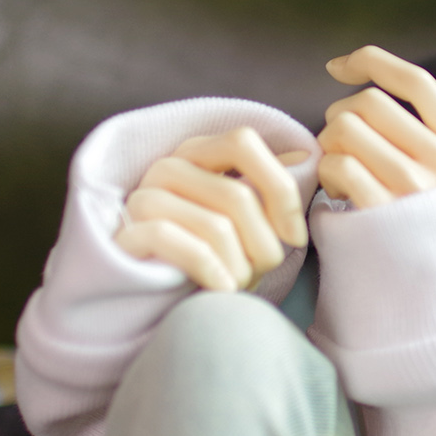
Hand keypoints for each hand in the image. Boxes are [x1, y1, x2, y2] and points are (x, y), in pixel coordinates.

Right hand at [114, 128, 310, 291]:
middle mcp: (168, 166)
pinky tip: (223, 288)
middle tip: (263, 271)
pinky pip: (177, 243)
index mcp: (199, 151)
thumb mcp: (241, 217)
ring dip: (240, 267)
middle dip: (264, 245)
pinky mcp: (127, 233)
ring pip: (214, 226)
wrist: (154, 293)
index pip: (243, 142)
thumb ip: (268, 188)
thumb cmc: (210, 251)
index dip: (279, 188)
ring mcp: (142, 197)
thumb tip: (307, 157)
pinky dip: (211, 270)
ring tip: (240, 284)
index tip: (294, 236)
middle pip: (237, 196)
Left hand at [317, 45, 435, 208]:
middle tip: (338, 144)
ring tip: (337, 171)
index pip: (415, 81)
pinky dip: (324, 174)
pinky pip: (337, 167)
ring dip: (328, 146)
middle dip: (340, 116)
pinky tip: (333, 194)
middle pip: (369, 103)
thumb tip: (368, 88)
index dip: (369, 62)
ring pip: (346, 131)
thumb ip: (433, 139)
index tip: (336, 67)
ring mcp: (414, 187)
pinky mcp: (382, 215)